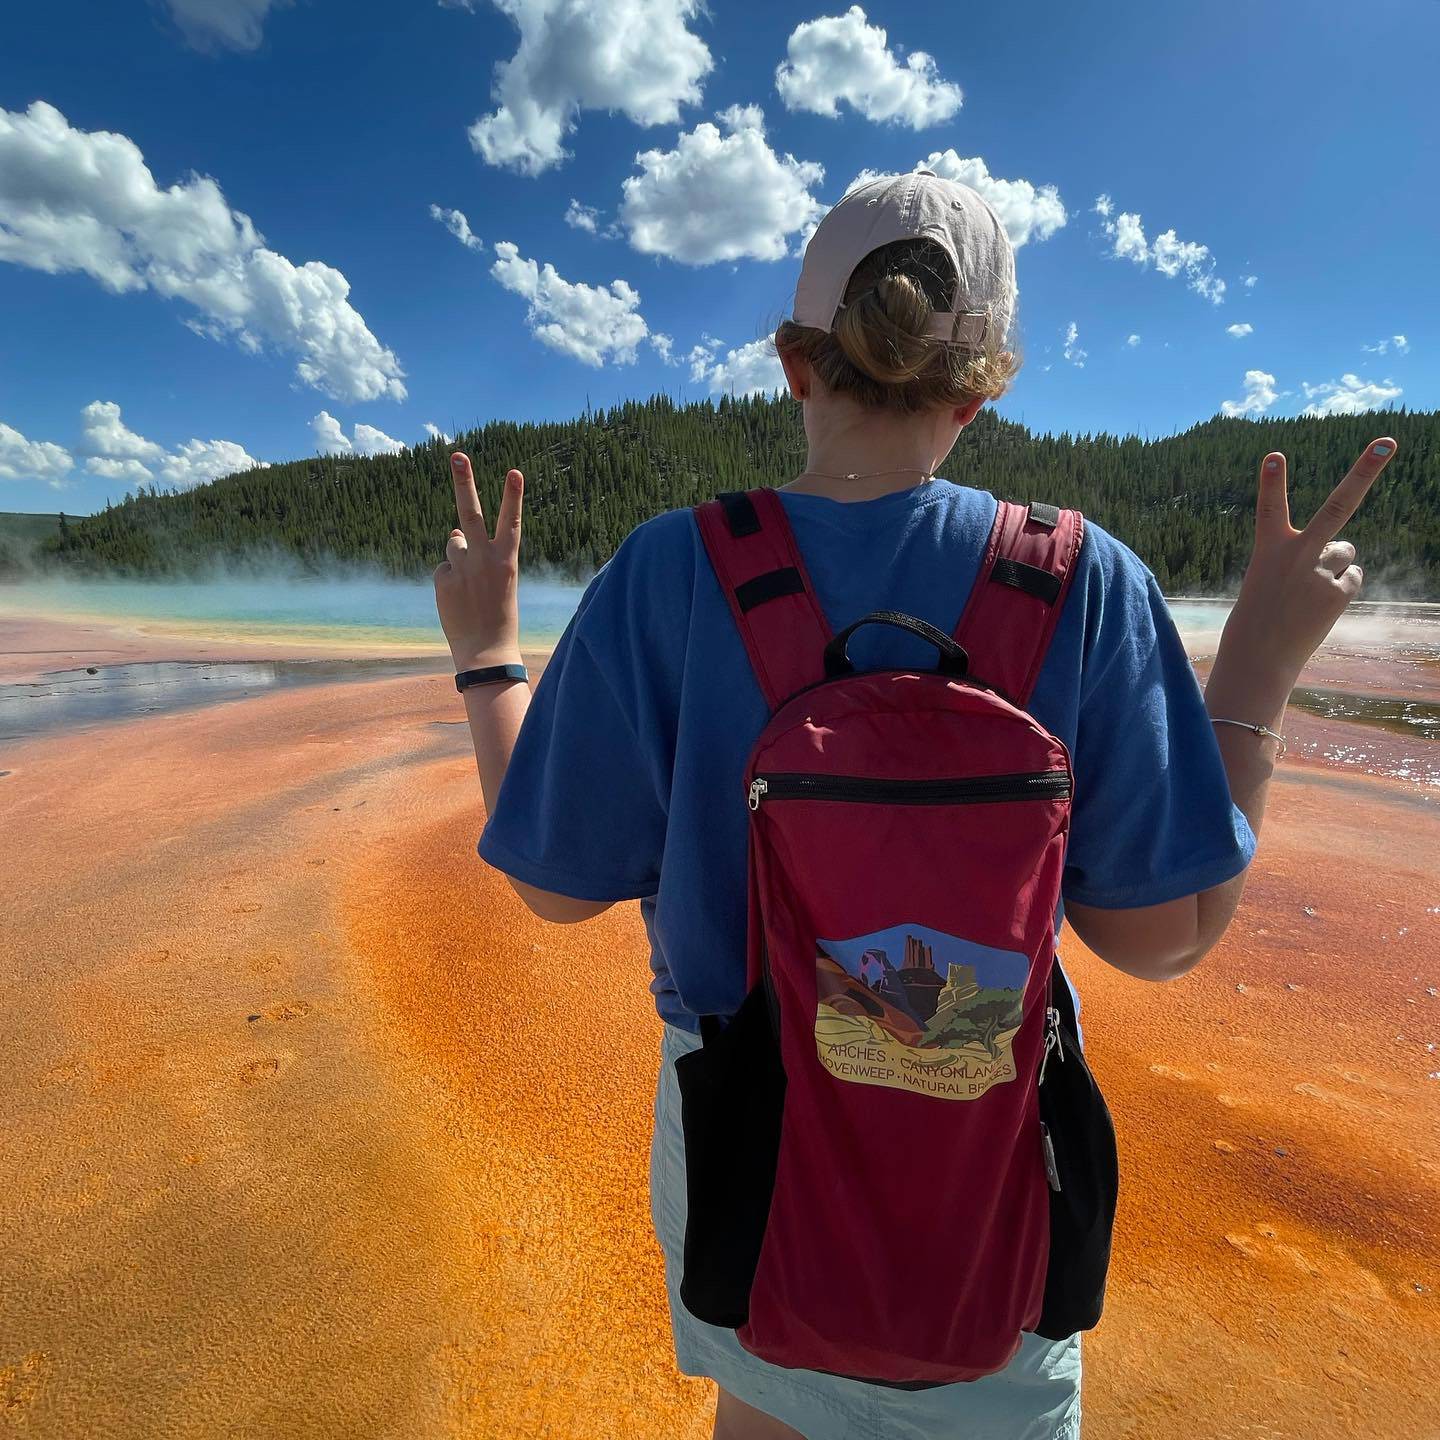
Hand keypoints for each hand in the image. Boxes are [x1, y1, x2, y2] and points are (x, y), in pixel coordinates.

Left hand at [432, 453, 523, 669]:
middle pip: (470, 512)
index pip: (512, 521)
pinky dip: (448, 581)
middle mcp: (484, 559)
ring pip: (453, 544)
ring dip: (458, 556)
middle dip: (463, 481)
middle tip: (457, 456)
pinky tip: (458, 601)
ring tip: (469, 585)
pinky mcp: (443, 580)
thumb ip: (479, 553)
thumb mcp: (498, 582)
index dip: (513, 495)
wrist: (487, 653)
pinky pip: (443, 568)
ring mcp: (462, 568)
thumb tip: (454, 531)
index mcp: (507, 560)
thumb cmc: (498, 616)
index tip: (514, 471)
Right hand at [1217, 437, 1396, 686]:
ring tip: (1310, 590)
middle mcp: (1297, 555)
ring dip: (1336, 564)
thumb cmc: (1260, 612)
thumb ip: (1310, 554)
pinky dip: (1340, 590)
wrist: (1260, 657)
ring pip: (1346, 551)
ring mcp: (1320, 574)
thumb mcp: (1272, 576)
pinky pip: (1352, 579)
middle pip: (1337, 506)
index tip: (1274, 455)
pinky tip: (1320, 607)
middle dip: (1365, 471)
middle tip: (1387, 442)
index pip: (1270, 508)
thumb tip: (1349, 549)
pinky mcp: (1338, 594)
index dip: (1272, 481)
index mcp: (1268, 549)